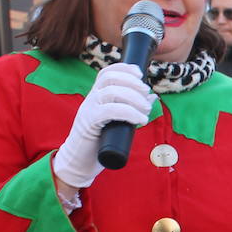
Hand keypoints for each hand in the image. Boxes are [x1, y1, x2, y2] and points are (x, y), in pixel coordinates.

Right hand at [53, 63, 155, 188]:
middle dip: (132, 82)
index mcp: (96, 96)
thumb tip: (152, 96)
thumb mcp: (118, 122)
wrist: (79, 163)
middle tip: (146, 93)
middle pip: (109, 78)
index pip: (106, 73)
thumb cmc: (99, 143)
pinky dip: (128, 112)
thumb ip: (132, 108)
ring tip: (145, 110)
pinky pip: (109, 111)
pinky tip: (139, 120)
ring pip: (110, 92)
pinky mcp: (89, 123)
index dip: (124, 68)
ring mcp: (88, 110)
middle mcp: (91, 99)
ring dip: (133, 98)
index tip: (140, 73)